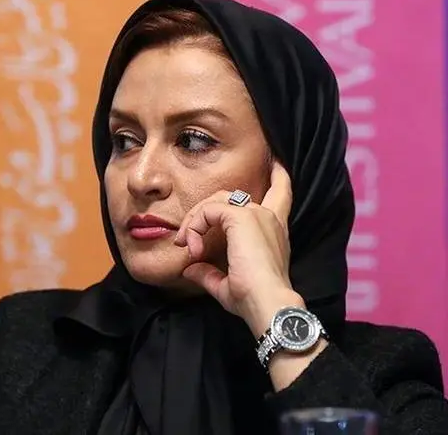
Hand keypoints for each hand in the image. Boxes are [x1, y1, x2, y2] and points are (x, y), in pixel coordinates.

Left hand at [174, 161, 304, 337]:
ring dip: (196, 221)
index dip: (278, 176)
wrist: (268, 304)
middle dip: (204, 212)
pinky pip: (209, 210)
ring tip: (188, 246)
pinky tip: (193, 247)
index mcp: (274, 230)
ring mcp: (256, 214)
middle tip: (188, 240)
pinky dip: (195, 226)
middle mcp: (268, 217)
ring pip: (216, 200)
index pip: (280, 192)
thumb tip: (191, 269)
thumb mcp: (228, 285)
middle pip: (231, 196)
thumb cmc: (254, 300)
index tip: (276, 164)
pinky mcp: (241, 216)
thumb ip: (209, 274)